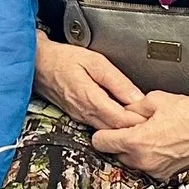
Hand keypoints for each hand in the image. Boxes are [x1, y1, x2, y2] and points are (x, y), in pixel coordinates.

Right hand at [35, 38, 151, 131]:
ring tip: (140, 119)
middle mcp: (85, 113)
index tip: (151, 116)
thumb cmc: (62, 59)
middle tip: (150, 120)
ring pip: (107, 129)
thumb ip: (117, 81)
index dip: (138, 120)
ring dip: (124, 127)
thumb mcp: (94, 62)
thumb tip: (137, 96)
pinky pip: (98, 125)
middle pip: (116, 129)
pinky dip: (112, 123)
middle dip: (134, 126)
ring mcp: (80, 116)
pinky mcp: (77, 115)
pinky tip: (121, 117)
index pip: (122, 120)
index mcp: (91, 99)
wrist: (37, 64)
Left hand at [90, 90, 188, 179]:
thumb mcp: (156, 99)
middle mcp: (143, 160)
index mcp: (136, 142)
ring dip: (135, 149)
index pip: (100, 142)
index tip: (107, 127)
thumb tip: (122, 110)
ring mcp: (155, 170)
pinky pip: (148, 165)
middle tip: (133, 127)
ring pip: (131, 161)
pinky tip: (162, 142)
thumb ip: (132, 106)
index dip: (102, 132)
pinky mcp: (167, 174)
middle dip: (120, 140)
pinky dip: (150, 156)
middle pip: (115, 153)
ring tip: (151, 133)